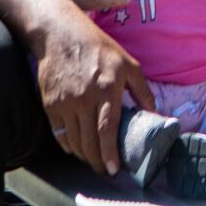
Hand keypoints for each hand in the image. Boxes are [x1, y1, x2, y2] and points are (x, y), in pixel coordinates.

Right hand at [33, 7, 153, 176]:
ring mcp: (65, 103)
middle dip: (97, 161)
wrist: (61, 35)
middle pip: (89, 141)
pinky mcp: (50, 105)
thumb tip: (155, 114)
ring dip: (84, 156)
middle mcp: (85, 98)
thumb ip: (142, 91)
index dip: (110, 152)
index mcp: (107, 88)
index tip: (113, 169)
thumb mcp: (128, 64)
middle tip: (105, 170)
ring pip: (73, 141)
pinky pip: (59, 134)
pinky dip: (69, 146)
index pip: (107, 129)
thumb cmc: (99, 48)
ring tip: (94, 161)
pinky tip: (78, 148)